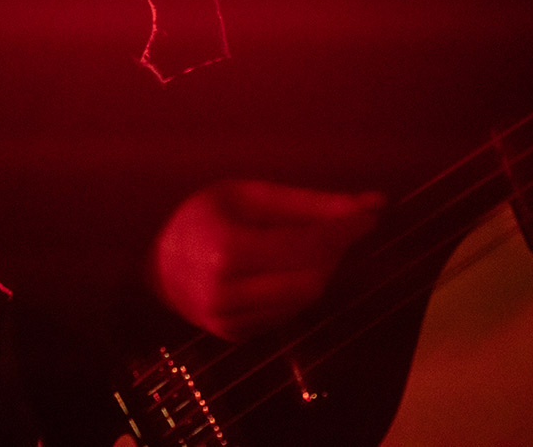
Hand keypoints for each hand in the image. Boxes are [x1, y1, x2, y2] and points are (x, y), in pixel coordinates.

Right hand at [147, 180, 384, 340]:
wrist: (156, 263)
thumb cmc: (206, 216)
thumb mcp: (253, 196)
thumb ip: (312, 203)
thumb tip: (375, 203)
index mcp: (225, 249)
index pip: (306, 245)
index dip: (345, 229)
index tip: (370, 213)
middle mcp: (224, 292)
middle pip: (312, 277)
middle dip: (336, 249)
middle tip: (342, 224)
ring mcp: (227, 321)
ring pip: (305, 299)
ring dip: (322, 270)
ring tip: (314, 243)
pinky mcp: (235, 336)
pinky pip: (289, 314)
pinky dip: (299, 288)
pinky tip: (287, 268)